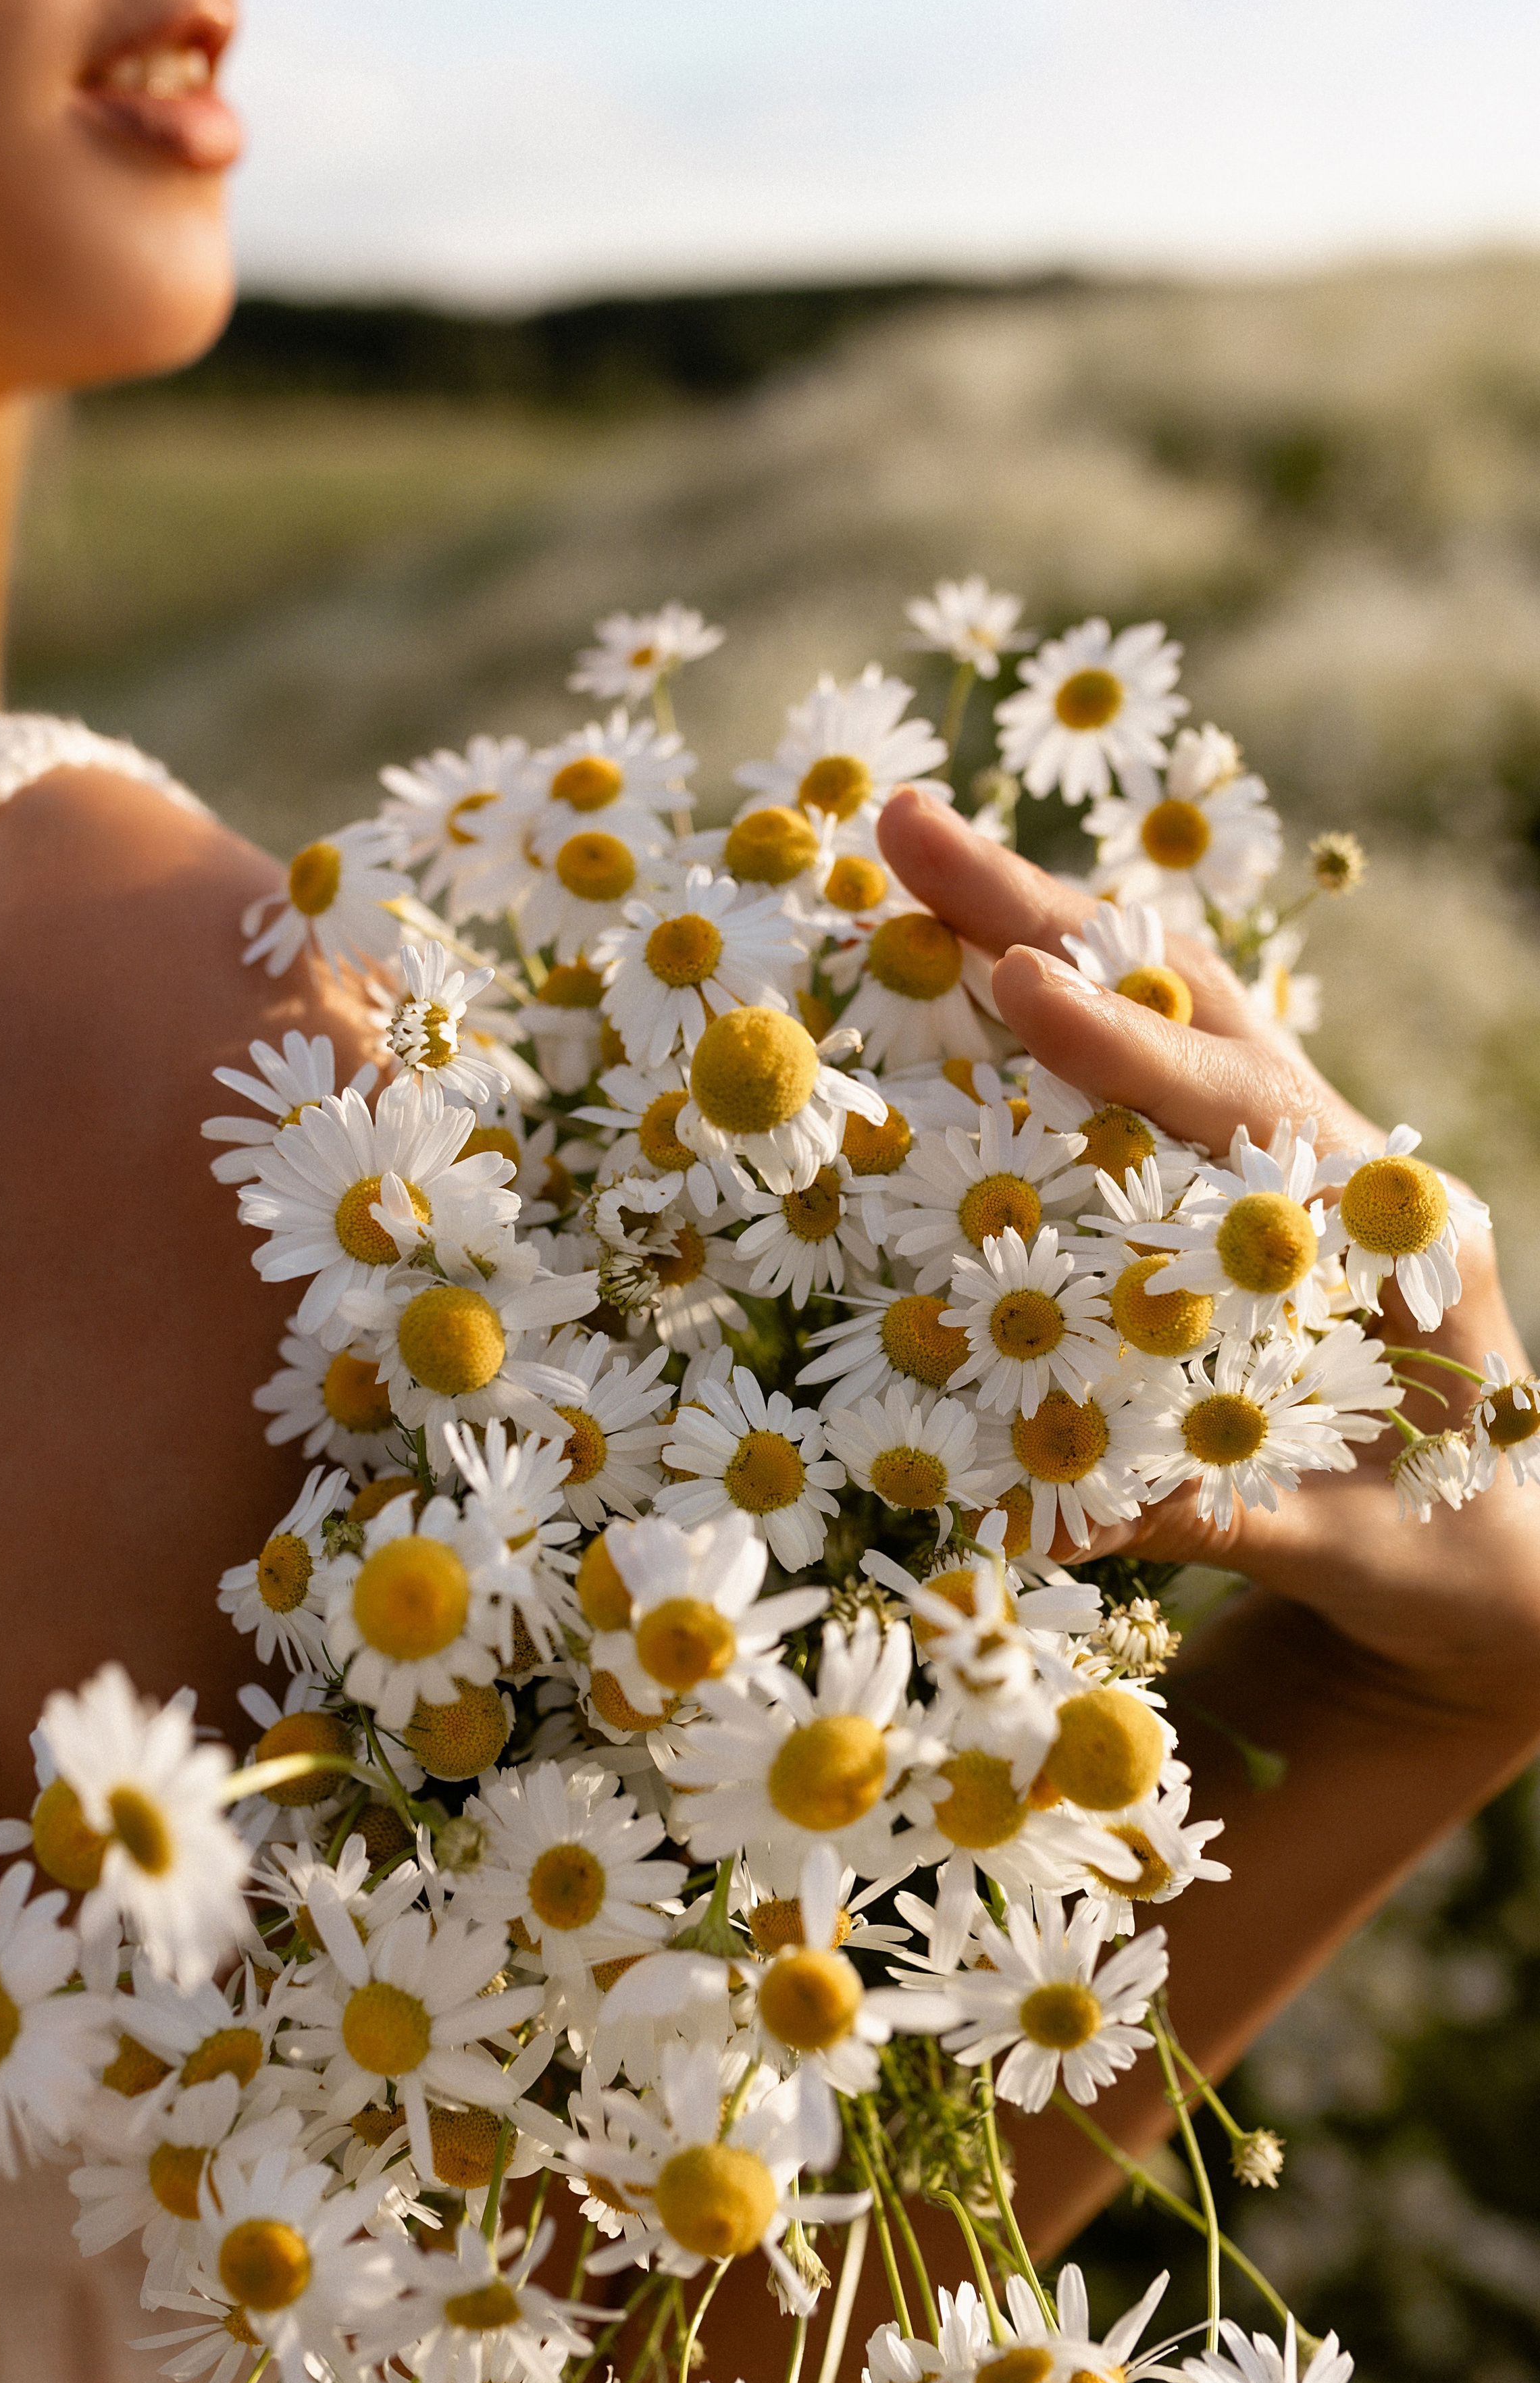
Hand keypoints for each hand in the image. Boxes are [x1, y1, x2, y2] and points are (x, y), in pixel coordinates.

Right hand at [879, 788, 1539, 1733]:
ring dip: (1042, 924)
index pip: (1242, 1107)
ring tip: (915, 857)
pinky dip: (1059, 993)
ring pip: (1171, 1000)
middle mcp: (1340, 1153)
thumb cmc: (1440, 1554)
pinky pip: (1151, 1053)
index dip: (1122, 1051)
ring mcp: (1295, 1148)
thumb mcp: (1355, 1552)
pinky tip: (962, 955)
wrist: (1499, 1551)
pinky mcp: (1244, 1170)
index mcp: (1391, 1226)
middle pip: (1191, 1000)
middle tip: (903, 828)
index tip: (1014, 987)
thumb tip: (1054, 1518)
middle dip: (1042, 913)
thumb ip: (1225, 1518)